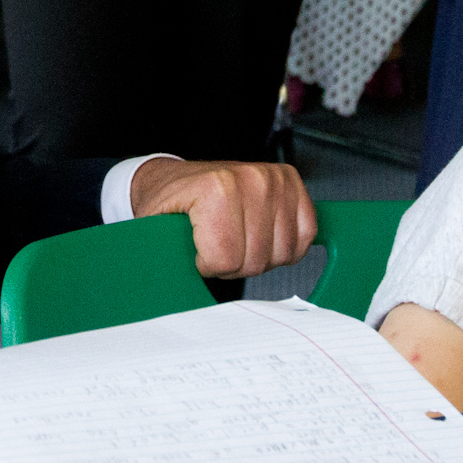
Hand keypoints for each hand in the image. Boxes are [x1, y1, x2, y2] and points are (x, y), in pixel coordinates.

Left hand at [128, 157, 316, 278]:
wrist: (175, 178)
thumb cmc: (169, 202)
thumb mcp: (156, 229)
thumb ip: (166, 255)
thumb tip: (171, 284)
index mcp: (216, 188)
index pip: (226, 259)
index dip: (208, 266)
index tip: (197, 251)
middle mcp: (251, 180)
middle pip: (255, 260)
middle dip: (232, 264)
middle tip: (216, 246)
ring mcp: (275, 180)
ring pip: (281, 253)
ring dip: (259, 257)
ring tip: (237, 239)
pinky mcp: (292, 183)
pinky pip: (306, 234)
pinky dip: (285, 246)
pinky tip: (263, 237)